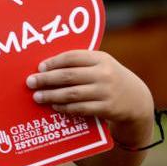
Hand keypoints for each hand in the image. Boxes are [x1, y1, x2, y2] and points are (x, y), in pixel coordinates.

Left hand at [28, 50, 152, 127]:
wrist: (136, 99)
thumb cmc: (109, 78)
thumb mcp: (101, 65)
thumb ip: (80, 63)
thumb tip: (46, 67)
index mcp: (101, 58)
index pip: (72, 57)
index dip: (54, 62)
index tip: (39, 67)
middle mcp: (104, 74)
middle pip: (69, 76)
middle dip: (46, 79)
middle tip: (30, 82)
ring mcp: (106, 92)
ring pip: (72, 94)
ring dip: (52, 95)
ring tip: (37, 97)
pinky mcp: (106, 108)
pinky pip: (80, 108)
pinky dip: (65, 107)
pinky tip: (55, 106)